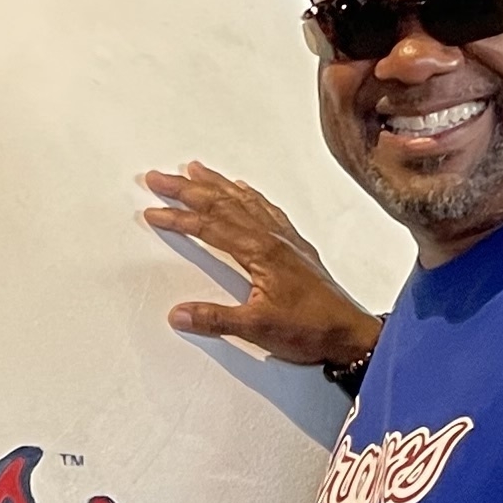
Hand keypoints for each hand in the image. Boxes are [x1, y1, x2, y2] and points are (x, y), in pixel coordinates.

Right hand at [140, 161, 377, 373]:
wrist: (350, 334)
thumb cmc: (311, 329)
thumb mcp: (256, 328)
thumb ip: (215, 319)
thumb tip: (179, 313)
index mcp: (260, 252)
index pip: (210, 228)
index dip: (179, 218)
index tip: (153, 211)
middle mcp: (272, 238)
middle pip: (222, 204)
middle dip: (187, 189)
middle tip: (159, 177)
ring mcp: (285, 240)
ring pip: (244, 201)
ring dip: (216, 184)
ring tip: (194, 169)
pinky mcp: (295, 247)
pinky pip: (267, 209)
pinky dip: (250, 196)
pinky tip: (243, 190)